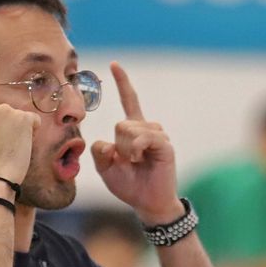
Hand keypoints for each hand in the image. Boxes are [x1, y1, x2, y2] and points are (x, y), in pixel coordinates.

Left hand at [90, 63, 180, 223]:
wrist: (148, 202)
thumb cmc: (128, 185)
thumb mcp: (105, 169)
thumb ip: (99, 153)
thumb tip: (107, 141)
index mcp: (133, 130)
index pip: (130, 100)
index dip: (123, 83)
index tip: (114, 64)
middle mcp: (147, 129)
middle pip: (121, 124)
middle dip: (118, 147)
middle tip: (127, 162)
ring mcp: (158, 136)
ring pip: (130, 131)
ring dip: (127, 151)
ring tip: (136, 163)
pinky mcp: (165, 145)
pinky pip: (144, 138)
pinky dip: (136, 150)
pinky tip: (140, 159)